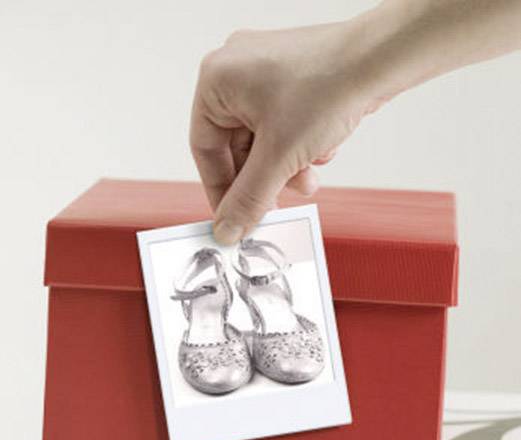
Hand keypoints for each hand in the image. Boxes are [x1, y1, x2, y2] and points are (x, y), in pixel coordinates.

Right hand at [190, 22, 378, 243]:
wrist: (386, 56)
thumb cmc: (330, 84)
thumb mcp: (280, 156)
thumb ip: (249, 199)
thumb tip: (227, 231)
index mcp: (216, 80)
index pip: (205, 149)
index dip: (220, 189)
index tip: (232, 218)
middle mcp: (236, 70)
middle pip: (236, 146)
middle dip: (263, 178)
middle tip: (274, 206)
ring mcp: (265, 70)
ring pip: (263, 138)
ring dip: (285, 166)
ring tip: (308, 179)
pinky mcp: (294, 74)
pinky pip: (283, 123)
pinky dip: (299, 144)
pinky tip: (321, 150)